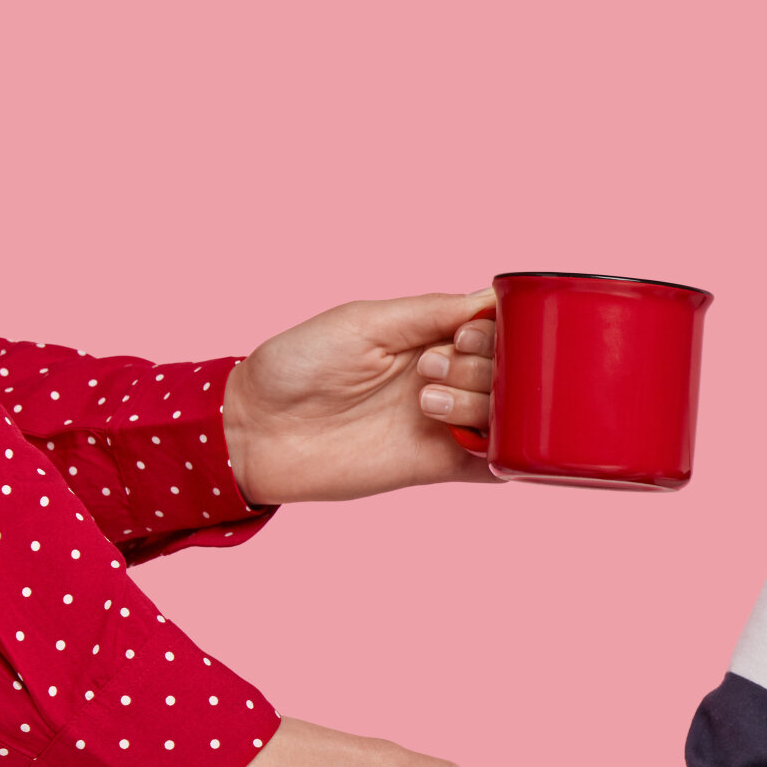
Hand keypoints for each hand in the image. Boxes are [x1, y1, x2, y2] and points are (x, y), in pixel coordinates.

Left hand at [222, 292, 501, 502]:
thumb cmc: (298, 366)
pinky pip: (499, 464)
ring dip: (481, 405)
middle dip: (481, 368)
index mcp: (430, 337)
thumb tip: (492, 300)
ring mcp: (447, 423)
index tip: (461, 338)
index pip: (497, 331)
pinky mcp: (441, 466)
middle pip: (510, 372)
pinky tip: (471, 440)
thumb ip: (431, 311)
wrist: (256, 431)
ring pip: (509, 415)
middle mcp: (448, 379)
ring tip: (427, 404)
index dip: (494, 334)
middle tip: (428, 372)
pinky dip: (505, 453)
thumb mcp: (364, 322)